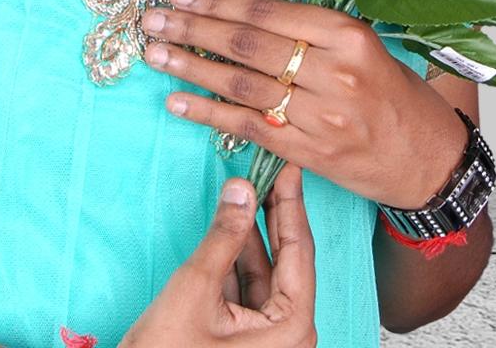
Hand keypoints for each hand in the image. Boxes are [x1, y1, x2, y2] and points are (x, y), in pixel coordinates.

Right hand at [118, 164, 316, 346]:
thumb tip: (242, 190)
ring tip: (247, 188)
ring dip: (252, 233)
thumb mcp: (196, 290)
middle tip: (267, 169)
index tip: (287, 166)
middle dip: (273, 213)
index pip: (299, 250)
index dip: (291, 202)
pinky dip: (237, 257)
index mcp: (292, 328)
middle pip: (286, 259)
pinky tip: (230, 226)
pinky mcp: (245, 341)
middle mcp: (289, 335)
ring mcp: (268, 340)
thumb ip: (223, 236)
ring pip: (265, 272)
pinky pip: (247, 289)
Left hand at [141, 0, 468, 209]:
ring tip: (156, 53)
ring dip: (191, 69)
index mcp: (348, 35)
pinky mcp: (311, 153)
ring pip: (243, 86)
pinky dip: (208, 115)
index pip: (269, 12)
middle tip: (154, 18)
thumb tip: (240, 10)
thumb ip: (310, 29)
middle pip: (249, 45)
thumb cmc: (392, 93)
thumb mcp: (363, 46)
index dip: (219, 1)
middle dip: (194, 29)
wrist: (429, 158)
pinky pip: (248, 128)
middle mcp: (334, 72)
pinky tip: (177, 103)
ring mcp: (322, 116)